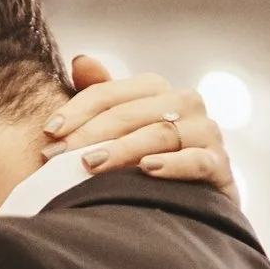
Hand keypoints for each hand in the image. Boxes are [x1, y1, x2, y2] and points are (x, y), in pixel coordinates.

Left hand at [43, 56, 238, 202]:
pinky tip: (147, 170)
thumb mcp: (120, 131)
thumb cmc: (145, 166)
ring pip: (160, 134)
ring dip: (121, 150)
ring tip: (88, 165)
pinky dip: (172, 164)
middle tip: (56, 156)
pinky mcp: (220, 166)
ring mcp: (207, 134)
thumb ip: (102, 97)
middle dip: (90, 134)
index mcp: (158, 92)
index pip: (111, 93)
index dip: (77, 109)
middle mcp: (187, 104)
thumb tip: (80, 60)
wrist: (191, 208)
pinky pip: (197, 160)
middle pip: (131, 113)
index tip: (48, 132)